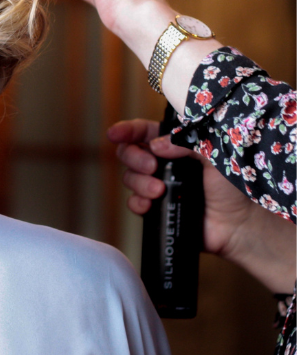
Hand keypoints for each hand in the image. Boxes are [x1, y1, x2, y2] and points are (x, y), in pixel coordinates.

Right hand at [109, 118, 296, 292]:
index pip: (144, 131)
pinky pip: (134, 202)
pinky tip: (149, 204)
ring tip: (159, 190)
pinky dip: (137, 202)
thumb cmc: (234, 187)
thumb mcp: (215, 154)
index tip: (114, 133)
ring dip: (139, 182)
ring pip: (129, 177)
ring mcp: (158, 185)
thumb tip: (156, 145)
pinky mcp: (157, 208)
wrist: (241, 224)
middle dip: (133, 157)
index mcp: (176, 145)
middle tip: (151, 166)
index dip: (127, 130)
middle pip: (129, 152)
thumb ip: (186, 143)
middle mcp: (163, 163)